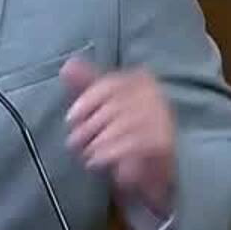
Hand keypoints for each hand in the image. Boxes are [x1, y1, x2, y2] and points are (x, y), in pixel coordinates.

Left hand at [63, 58, 175, 205]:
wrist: (152, 163)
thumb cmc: (122, 127)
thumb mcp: (101, 102)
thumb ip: (85, 82)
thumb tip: (67, 65)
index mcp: (140, 79)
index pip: (110, 84)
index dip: (86, 102)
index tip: (70, 119)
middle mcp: (155, 94)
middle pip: (113, 106)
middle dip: (88, 127)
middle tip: (73, 142)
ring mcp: (161, 117)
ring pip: (120, 127)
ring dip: (96, 143)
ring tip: (86, 153)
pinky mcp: (162, 141)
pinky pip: (131, 145)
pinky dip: (109, 154)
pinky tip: (96, 161)